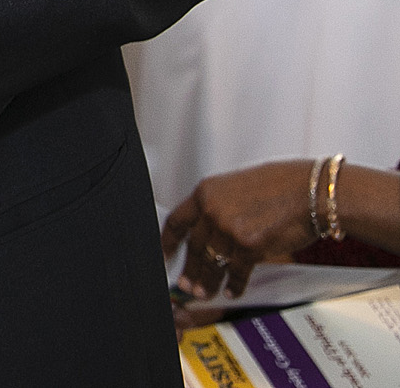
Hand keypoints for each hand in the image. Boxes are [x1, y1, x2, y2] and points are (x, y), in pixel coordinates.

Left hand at [162, 161, 319, 307]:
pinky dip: (234, 285)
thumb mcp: (239, 185)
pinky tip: (232, 291)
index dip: (168, 241)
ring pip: (211, 262)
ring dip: (207, 282)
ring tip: (205, 292)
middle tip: (186, 283)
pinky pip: (236, 272)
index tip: (165, 254)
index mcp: (207, 191)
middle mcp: (213, 210)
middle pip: (194, 246)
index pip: (177, 220)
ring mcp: (229, 229)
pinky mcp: (250, 247)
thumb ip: (220, 204)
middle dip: (189, 269)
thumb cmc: (283, 185)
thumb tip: (211, 226)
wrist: (312, 192)